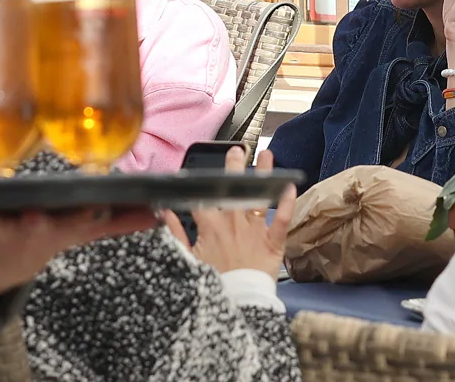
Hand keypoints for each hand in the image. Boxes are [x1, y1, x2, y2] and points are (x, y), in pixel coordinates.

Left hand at [0, 206, 157, 298]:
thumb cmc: (46, 236)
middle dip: (37, 222)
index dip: (87, 216)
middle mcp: (32, 231)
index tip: (95, 208)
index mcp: (60, 228)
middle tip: (37, 215)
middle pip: (37, 226)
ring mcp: (2, 232)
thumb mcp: (82, 233)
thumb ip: (118, 221)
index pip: (80, 221)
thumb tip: (157, 213)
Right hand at [162, 148, 296, 278]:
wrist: (237, 303)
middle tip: (237, 150)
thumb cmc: (214, 284)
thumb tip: (163, 213)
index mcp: (210, 226)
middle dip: (234, 167)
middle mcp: (233, 222)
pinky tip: (290, 185)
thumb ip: (175, 233)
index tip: (199, 172)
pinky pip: (281, 219)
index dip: (201, 183)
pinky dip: (286, 202)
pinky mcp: (272, 242)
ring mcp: (253, 230)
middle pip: (232, 188)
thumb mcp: (187, 259)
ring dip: (264, 174)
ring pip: (259, 196)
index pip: (204, 197)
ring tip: (267, 154)